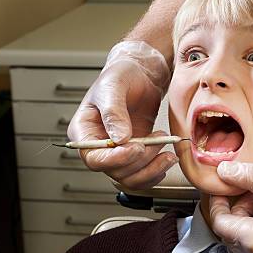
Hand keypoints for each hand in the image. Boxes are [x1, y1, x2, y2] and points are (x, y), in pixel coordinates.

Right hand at [67, 41, 177, 190]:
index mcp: (84, 131)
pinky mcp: (134, 155)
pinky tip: (166, 160)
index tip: (136, 147)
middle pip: (114, 171)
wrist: (141, 74)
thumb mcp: (114, 86)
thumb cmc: (122, 75)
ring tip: (167, 152)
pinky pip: (142, 176)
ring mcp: (117, 152)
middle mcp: (98, 146)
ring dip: (151, 169)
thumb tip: (119, 139)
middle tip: (157, 141)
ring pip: (130, 178)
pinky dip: (156, 172)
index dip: (116, 159)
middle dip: (140, 160)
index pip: (94, 158)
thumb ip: (114, 112)